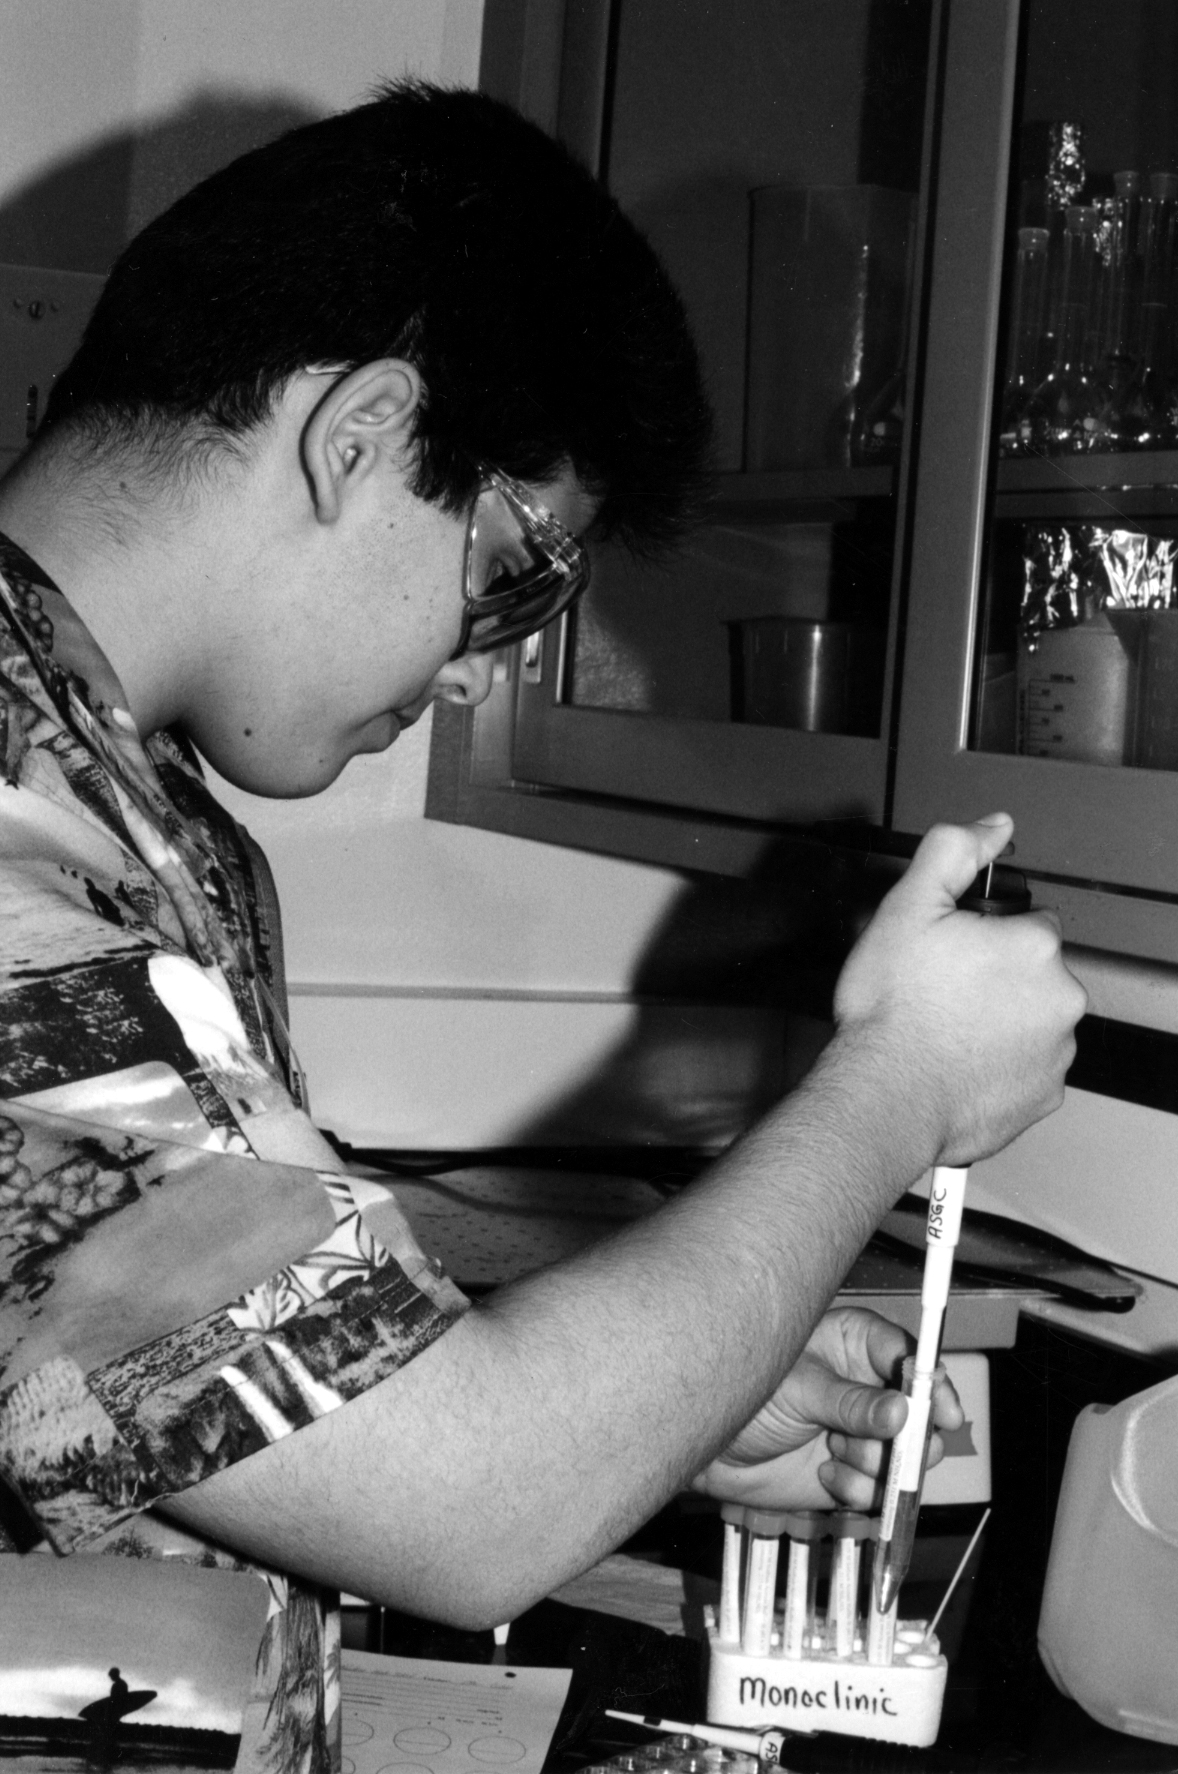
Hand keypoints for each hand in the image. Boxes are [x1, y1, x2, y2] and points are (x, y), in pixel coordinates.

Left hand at [690, 1308, 961, 1511]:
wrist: (713, 1451)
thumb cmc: (747, 1396)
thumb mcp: (800, 1391)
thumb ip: (851, 1404)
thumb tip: (903, 1411)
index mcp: (855, 1343)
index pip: (909, 1356)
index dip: (931, 1383)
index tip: (945, 1412)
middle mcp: (868, 1386)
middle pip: (921, 1410)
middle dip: (912, 1435)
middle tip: (899, 1450)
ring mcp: (865, 1430)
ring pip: (906, 1454)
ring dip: (876, 1463)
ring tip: (834, 1453)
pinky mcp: (856, 1471)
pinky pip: (881, 1488)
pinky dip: (858, 1488)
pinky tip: (826, 1473)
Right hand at [833, 814, 1086, 1165]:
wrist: (884, 1096)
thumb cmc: (892, 1010)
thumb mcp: (907, 907)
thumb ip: (953, 851)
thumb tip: (992, 827)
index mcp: (1034, 947)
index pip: (1030, 923)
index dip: (987, 934)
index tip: (954, 953)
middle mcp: (1060, 999)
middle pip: (1035, 973)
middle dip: (998, 977)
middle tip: (944, 991)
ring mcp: (1056, 1053)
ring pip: (1033, 1020)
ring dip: (1003, 1020)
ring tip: (948, 1029)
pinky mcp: (1043, 1096)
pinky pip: (1029, 1068)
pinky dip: (1002, 1065)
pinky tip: (960, 1062)